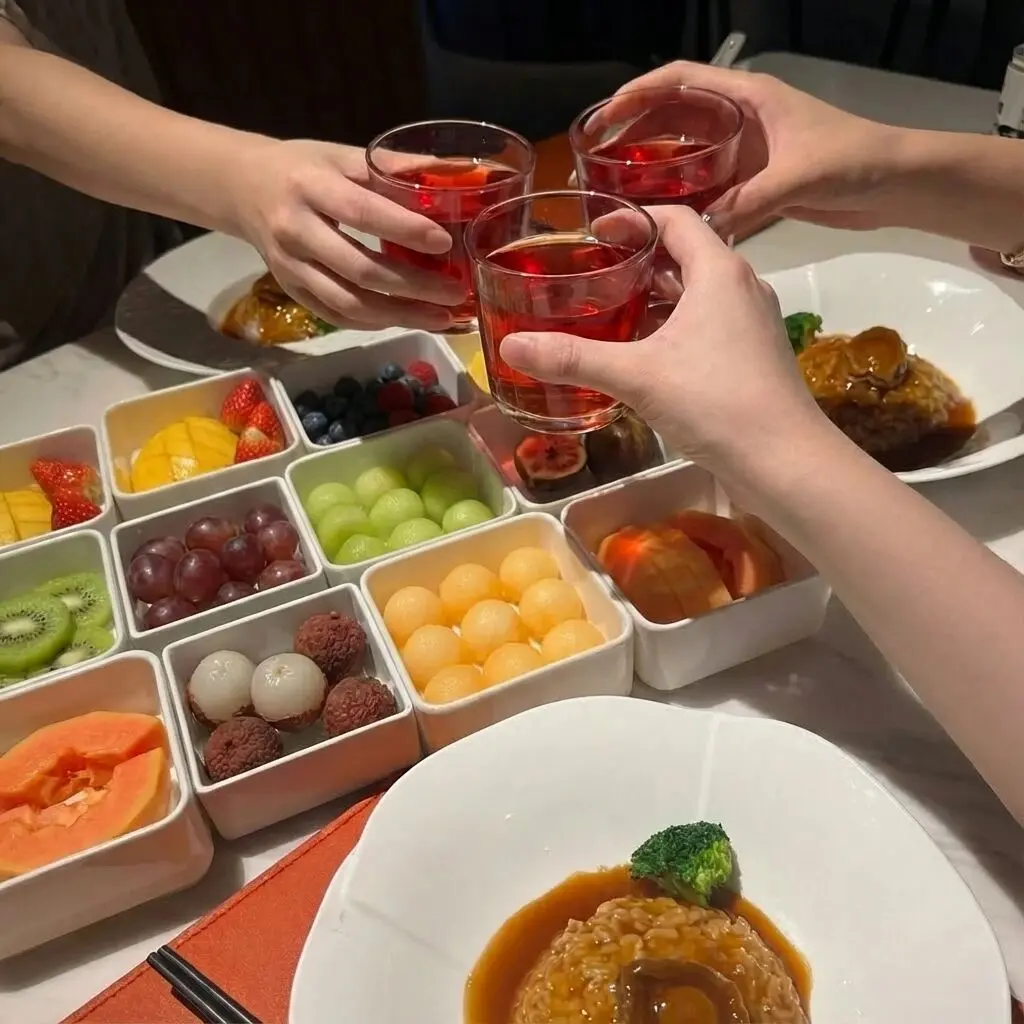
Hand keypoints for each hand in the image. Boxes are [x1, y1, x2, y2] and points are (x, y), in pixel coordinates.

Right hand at [231, 139, 464, 330]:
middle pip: (360, 269)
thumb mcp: (341, 155)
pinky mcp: (292, 292)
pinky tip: (407, 319)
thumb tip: (455, 173)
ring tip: (442, 318)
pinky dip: (376, 323)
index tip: (444, 244)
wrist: (241, 188)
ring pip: (350, 303)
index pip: (362, 212)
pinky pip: (337, 316)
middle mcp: (295, 230)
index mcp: (309, 186)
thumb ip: (393, 167)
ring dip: (400, 316)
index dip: (405, 230)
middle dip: (413, 287)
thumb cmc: (302, 168)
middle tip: (456, 293)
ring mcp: (290, 267)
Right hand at [500, 206, 822, 466]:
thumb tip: (510, 346)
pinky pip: (707, 326)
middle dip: (638, 261)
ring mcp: (751, 324)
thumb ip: (574, 357)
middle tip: (592, 274)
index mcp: (718, 271)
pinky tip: (644, 357)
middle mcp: (741, 287)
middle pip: (686, 256)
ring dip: (656, 299)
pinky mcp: (753, 358)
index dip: (633, 218)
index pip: (675, 219)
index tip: (595, 231)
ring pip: (697, 295)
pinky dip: (674, 328)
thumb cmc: (717, 402)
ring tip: (610, 312)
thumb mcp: (637, 376)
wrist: (786, 462)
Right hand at [608, 62, 904, 240]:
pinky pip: (707, 186)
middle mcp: (742, 120)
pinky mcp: (755, 183)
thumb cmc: (854, 161)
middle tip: (597, 154)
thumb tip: (704, 227)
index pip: (682, 80)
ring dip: (654, 165)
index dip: (640, 92)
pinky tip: (660, 218)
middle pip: (676, 115)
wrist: (894, 185)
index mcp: (750, 98)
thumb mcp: (799, 178)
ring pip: (688, 153)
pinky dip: (682, 197)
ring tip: (617, 186)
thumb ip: (750, 201)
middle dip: (635, 129)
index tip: (606, 114)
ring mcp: (747, 153)